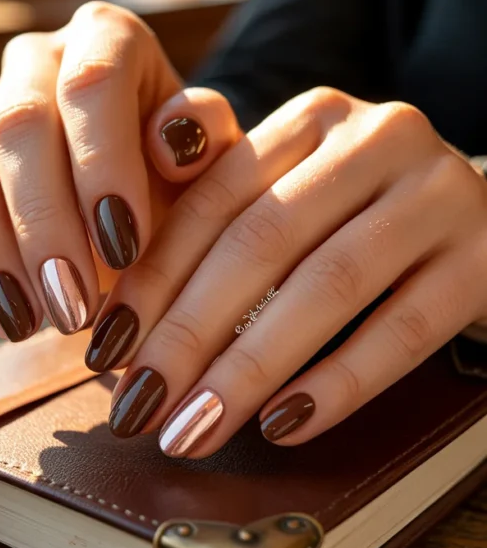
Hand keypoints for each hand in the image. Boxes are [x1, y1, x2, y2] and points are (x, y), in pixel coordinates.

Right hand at [0, 2, 240, 339]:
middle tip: (75, 307)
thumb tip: (173, 139)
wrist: (150, 197)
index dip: (102, 164)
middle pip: (18, 126)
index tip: (126, 247)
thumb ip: (209, 140)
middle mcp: (35, 64)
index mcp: (105, 39)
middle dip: (44, 225)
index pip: (92, 82)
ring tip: (25, 322)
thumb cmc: (187, 175)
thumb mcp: (217, 159)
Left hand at [91, 87, 486, 452]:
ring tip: (194, 429)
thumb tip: (120, 324)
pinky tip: (283, 424)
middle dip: (187, 333)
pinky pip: (401, 329)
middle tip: (138, 406)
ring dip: (248, 368)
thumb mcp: (297, 202)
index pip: (213, 199)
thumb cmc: (367, 223)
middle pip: (262, 241)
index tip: (108, 348)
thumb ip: (220, 231)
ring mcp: (439, 192)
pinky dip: (336, 382)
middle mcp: (377, 138)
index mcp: (312, 119)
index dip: (152, 278)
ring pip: (327, 285)